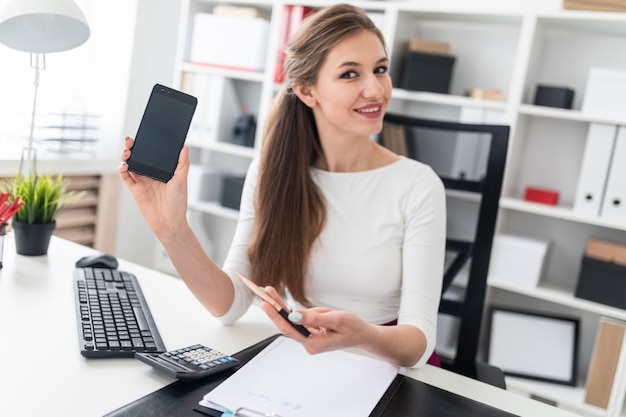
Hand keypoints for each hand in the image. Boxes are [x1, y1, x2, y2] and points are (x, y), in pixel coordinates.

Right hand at [118, 136, 189, 235]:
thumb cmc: (178, 204)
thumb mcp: (182, 181)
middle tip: (131, 141)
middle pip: (139, 156)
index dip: (148, 144)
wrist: (169, 223)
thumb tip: (185, 147)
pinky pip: (125, 176)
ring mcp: (142, 181)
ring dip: (126, 156)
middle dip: (133, 147)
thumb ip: (183, 164)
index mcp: (162, 170)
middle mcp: (151, 174)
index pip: (153, 154)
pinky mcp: (135, 189)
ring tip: (127, 152)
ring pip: (130, 164)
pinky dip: (122, 169)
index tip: (145, 135)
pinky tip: (125, 164)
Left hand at [260, 286, 426, 366]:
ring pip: (298, 319)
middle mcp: (309, 343)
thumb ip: (314, 318)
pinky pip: (306, 318)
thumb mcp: (336, 319)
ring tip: (330, 313)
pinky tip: (328, 313)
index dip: (276, 315)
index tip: (266, 302)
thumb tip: (293, 316)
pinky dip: (311, 312)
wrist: (364, 335)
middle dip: (279, 307)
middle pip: (288, 323)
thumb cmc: (354, 328)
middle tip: (267, 291)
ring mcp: (310, 338)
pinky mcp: (312, 332)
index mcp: (314, 344)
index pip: (289, 329)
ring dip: (309, 311)